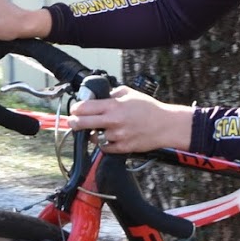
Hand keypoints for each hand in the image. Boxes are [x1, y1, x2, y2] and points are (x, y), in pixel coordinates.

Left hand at [69, 87, 193, 153]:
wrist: (165, 125)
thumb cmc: (149, 108)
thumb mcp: (129, 93)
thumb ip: (112, 93)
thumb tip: (98, 96)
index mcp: (113, 106)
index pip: (83, 107)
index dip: (75, 109)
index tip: (74, 110)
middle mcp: (113, 121)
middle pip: (81, 123)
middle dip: (74, 122)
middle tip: (74, 122)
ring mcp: (117, 136)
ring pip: (94, 137)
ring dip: (94, 134)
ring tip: (101, 129)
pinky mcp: (122, 148)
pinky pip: (105, 148)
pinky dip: (104, 143)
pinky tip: (110, 137)